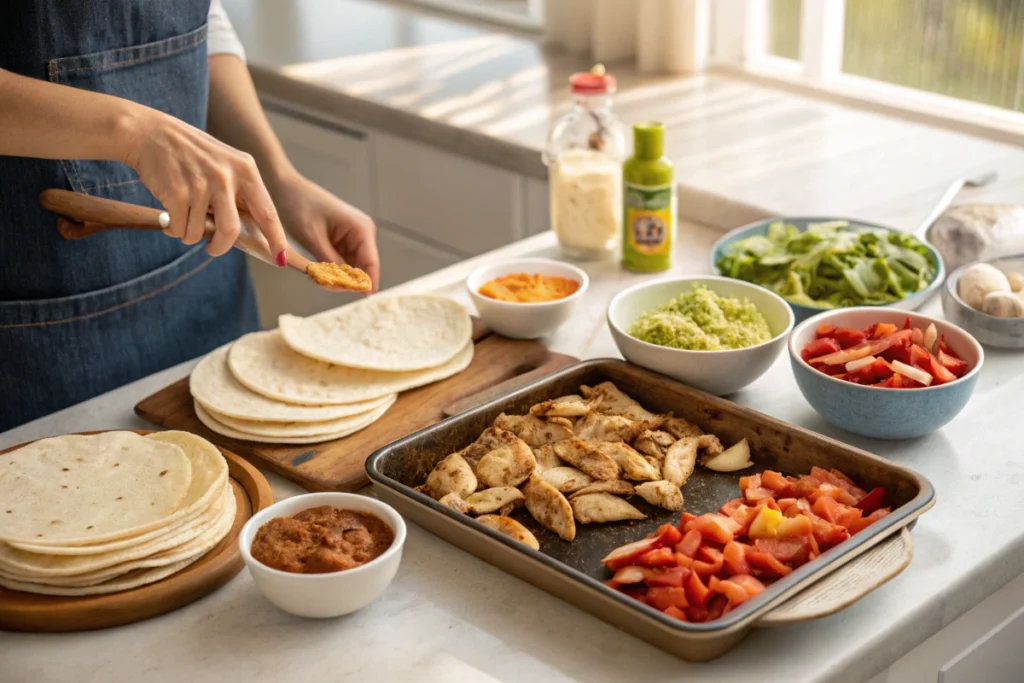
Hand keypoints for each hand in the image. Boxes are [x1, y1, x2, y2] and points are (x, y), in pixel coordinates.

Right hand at [119, 108, 288, 259]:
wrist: (150, 133)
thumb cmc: (191, 153)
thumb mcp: (226, 163)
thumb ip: (240, 192)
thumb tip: (253, 232)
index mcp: (246, 170)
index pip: (268, 212)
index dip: (276, 239)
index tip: (281, 257)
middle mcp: (227, 177)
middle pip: (232, 231)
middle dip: (221, 247)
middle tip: (213, 249)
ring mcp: (202, 184)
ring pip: (199, 232)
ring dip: (189, 234)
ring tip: (182, 219)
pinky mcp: (178, 192)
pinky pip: (180, 228)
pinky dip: (174, 229)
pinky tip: (170, 217)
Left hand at [268, 171, 380, 290]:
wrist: (285, 187)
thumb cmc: (299, 206)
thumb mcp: (313, 238)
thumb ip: (329, 263)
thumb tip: (342, 285)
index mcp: (361, 229)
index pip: (371, 264)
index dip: (364, 285)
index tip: (349, 297)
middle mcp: (363, 233)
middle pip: (363, 268)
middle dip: (346, 281)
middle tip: (322, 283)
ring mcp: (354, 236)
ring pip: (352, 267)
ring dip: (338, 275)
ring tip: (316, 275)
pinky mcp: (343, 239)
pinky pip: (343, 261)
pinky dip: (332, 268)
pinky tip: (318, 269)